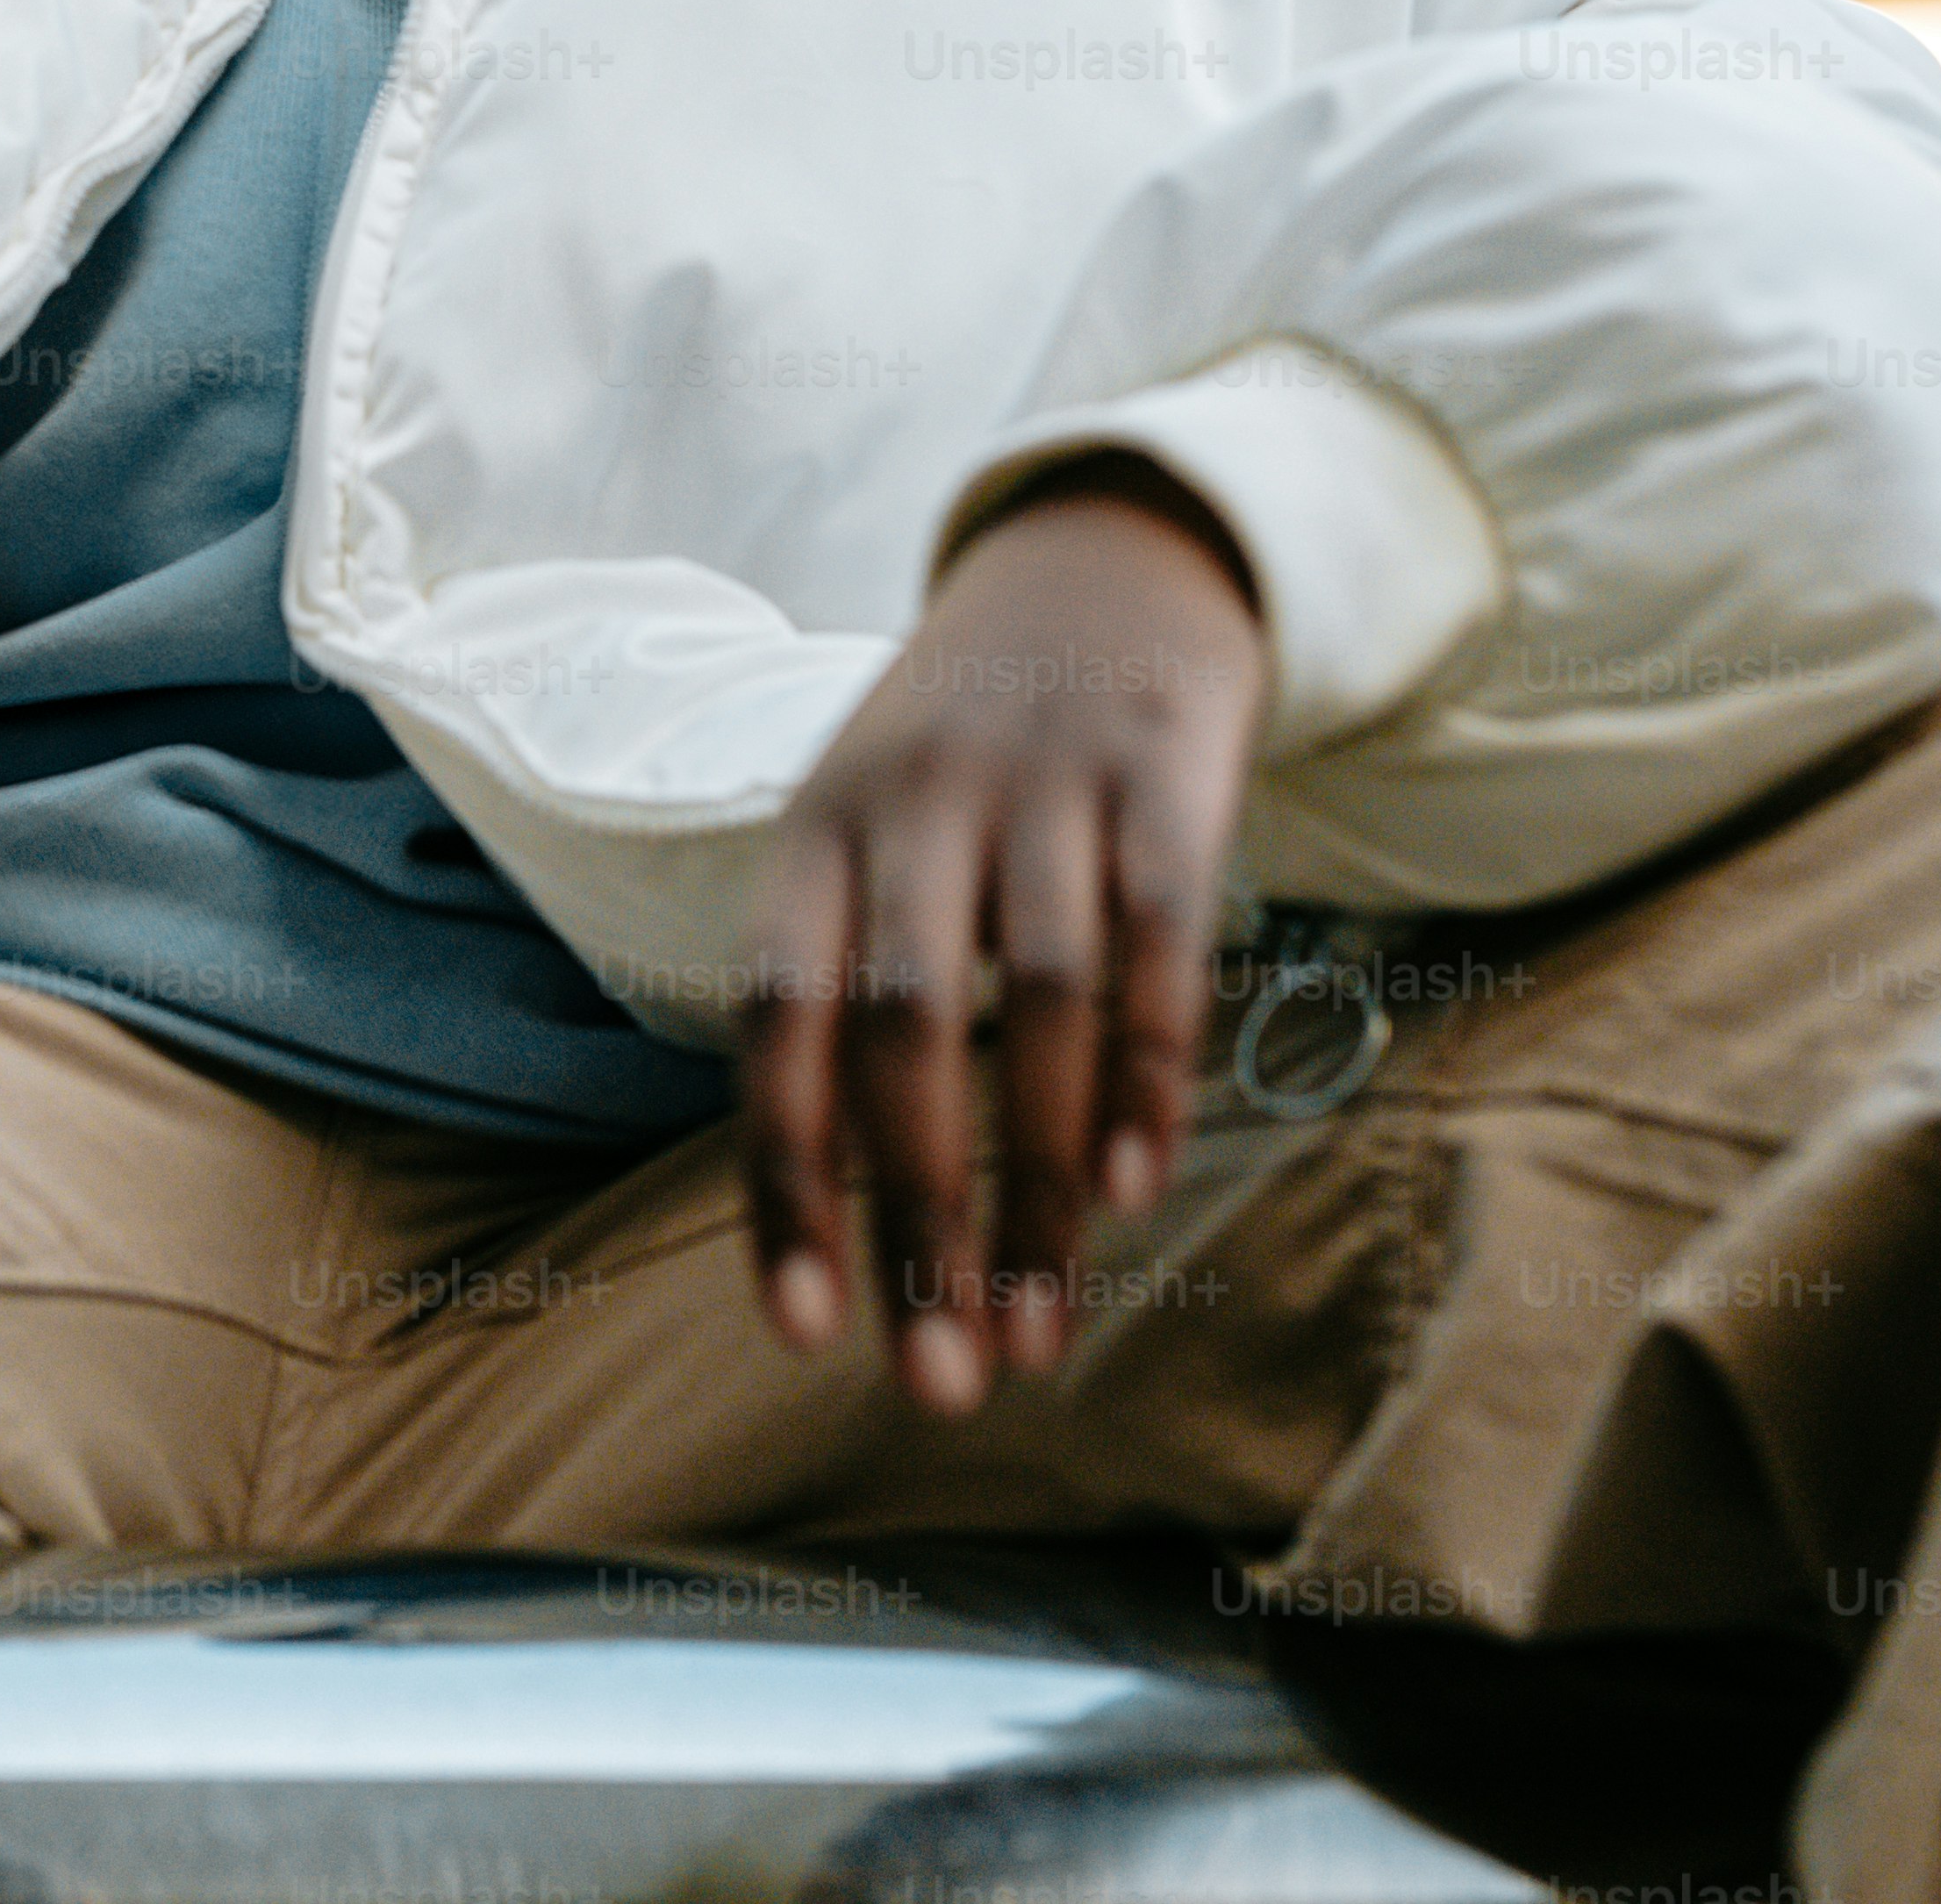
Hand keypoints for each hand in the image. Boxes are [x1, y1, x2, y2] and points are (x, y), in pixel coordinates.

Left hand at [734, 468, 1270, 1413]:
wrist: (1104, 559)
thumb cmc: (968, 760)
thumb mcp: (867, 835)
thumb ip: (852, 997)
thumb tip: (855, 1220)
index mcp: (816, 833)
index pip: (777, 1024)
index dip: (787, 1181)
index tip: (808, 1332)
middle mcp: (915, 801)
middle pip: (904, 1035)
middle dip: (921, 1222)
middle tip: (944, 1381)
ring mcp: (1043, 781)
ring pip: (1036, 1009)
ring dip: (1040, 1188)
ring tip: (1040, 1329)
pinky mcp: (1163, 772)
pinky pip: (1156, 945)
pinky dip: (1144, 1078)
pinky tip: (1131, 1193)